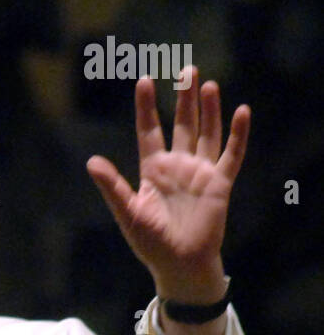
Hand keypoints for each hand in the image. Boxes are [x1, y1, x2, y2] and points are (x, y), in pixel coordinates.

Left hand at [86, 68, 249, 307]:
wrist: (179, 265)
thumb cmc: (151, 244)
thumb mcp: (128, 213)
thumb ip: (113, 187)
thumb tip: (92, 162)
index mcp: (153, 171)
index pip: (150, 131)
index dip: (147, 107)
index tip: (144, 80)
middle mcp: (177, 166)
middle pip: (181, 124)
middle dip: (183, 98)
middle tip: (186, 68)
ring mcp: (200, 173)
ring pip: (206, 133)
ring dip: (208, 110)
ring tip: (206, 84)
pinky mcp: (219, 184)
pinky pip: (231, 155)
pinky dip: (237, 134)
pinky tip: (241, 111)